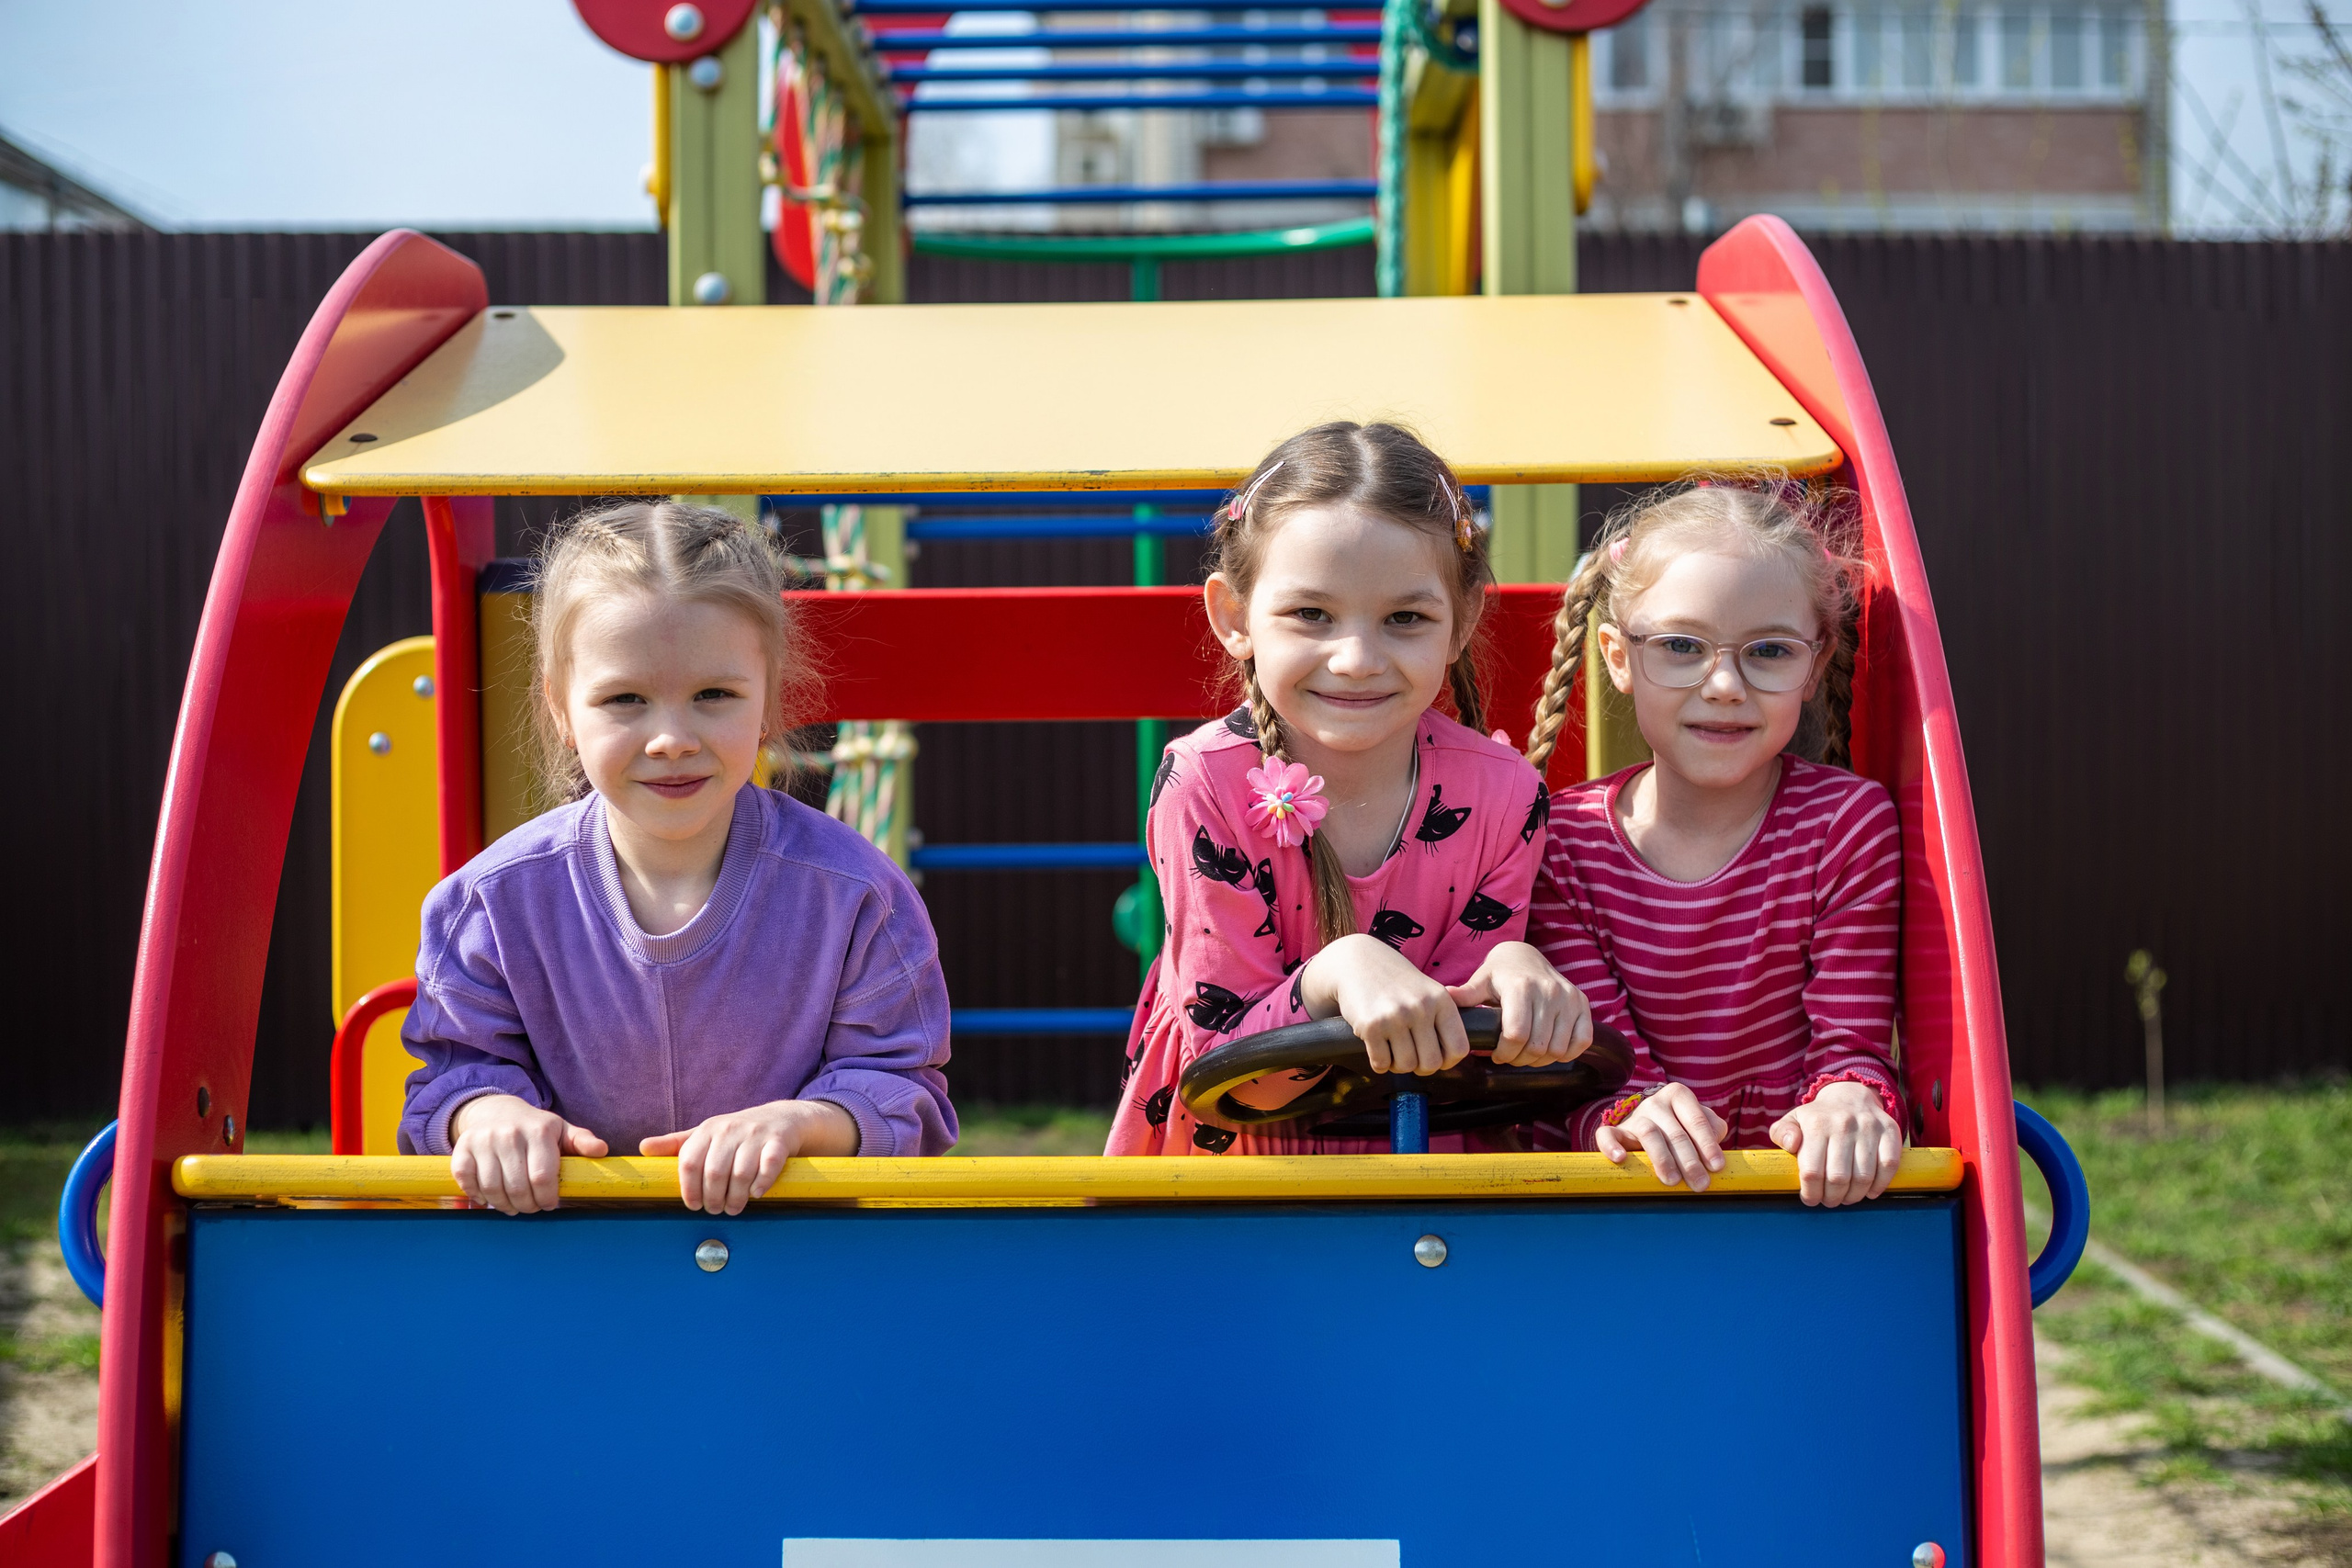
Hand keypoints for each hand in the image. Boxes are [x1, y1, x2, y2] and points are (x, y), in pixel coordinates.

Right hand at [448, 1094, 607, 1214]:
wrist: (496, 1110)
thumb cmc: (535, 1128)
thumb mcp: (561, 1130)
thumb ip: (582, 1141)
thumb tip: (601, 1150)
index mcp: (538, 1131)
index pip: (542, 1178)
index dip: (547, 1199)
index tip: (550, 1204)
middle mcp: (509, 1135)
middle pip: (517, 1188)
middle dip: (527, 1206)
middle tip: (532, 1207)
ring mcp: (483, 1141)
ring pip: (492, 1189)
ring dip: (504, 1206)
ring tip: (514, 1206)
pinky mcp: (462, 1149)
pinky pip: (467, 1181)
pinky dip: (478, 1196)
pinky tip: (489, 1198)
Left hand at [639, 1099, 858, 1214]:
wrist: (783, 1119)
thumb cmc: (737, 1134)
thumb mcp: (706, 1135)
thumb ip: (676, 1144)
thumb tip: (642, 1148)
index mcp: (708, 1129)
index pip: (689, 1162)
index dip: (689, 1189)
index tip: (693, 1206)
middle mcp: (730, 1128)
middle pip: (714, 1172)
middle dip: (714, 1199)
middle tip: (716, 1210)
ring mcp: (756, 1134)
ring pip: (741, 1173)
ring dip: (737, 1198)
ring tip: (735, 1207)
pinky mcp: (779, 1141)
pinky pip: (769, 1167)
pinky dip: (762, 1184)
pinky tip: (757, 1193)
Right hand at [1300, 934, 1467, 1075]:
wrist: (1357, 961)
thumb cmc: (1396, 982)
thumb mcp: (1428, 991)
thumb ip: (1442, 1019)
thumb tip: (1453, 1058)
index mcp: (1441, 1000)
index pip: (1459, 1048)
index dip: (1448, 1061)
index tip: (1436, 1057)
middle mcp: (1421, 1007)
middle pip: (1431, 1063)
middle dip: (1420, 1067)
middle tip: (1411, 1056)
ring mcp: (1395, 1017)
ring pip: (1406, 1066)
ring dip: (1398, 1065)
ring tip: (1392, 1049)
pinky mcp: (1371, 1026)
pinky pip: (1381, 1063)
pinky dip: (1379, 1062)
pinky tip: (1377, 1046)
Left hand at [1445, 942, 1591, 1066]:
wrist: (1525, 956)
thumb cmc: (1500, 974)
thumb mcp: (1481, 981)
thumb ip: (1467, 994)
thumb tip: (1448, 998)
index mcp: (1521, 987)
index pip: (1516, 1035)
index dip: (1504, 1053)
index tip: (1495, 1055)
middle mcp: (1549, 991)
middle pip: (1537, 1047)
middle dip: (1520, 1059)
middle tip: (1510, 1056)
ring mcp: (1569, 998)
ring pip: (1558, 1049)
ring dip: (1541, 1060)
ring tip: (1527, 1053)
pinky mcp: (1582, 1004)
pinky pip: (1581, 1041)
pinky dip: (1566, 1053)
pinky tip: (1550, 1049)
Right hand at [1596, 1083, 1726, 1190]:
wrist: (1648, 1124)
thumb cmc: (1680, 1127)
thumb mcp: (1697, 1122)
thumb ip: (1712, 1128)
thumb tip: (1715, 1142)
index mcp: (1678, 1095)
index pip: (1696, 1120)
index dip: (1707, 1144)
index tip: (1717, 1167)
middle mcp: (1655, 1102)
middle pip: (1675, 1132)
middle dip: (1689, 1160)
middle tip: (1700, 1183)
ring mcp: (1635, 1116)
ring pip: (1648, 1133)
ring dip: (1662, 1159)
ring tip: (1672, 1181)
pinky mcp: (1616, 1130)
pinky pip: (1607, 1134)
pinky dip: (1611, 1146)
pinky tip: (1620, 1158)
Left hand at [1768, 1081, 1904, 1206]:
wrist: (1850, 1095)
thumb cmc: (1818, 1117)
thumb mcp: (1793, 1120)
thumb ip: (1782, 1133)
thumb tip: (1791, 1145)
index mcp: (1817, 1124)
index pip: (1812, 1171)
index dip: (1811, 1193)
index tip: (1810, 1199)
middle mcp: (1844, 1124)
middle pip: (1838, 1178)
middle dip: (1832, 1198)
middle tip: (1830, 1201)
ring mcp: (1869, 1127)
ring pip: (1864, 1176)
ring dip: (1854, 1195)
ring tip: (1847, 1198)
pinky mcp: (1890, 1131)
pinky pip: (1889, 1166)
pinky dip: (1880, 1185)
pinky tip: (1869, 1191)